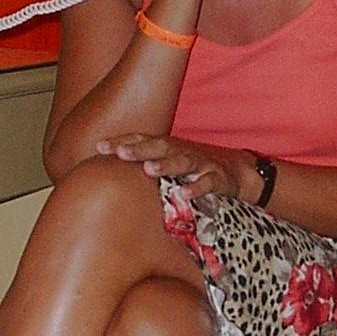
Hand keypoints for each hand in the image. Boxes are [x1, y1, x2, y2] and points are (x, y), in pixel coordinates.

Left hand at [97, 133, 255, 201]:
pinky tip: (184, 194)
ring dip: (165, 165)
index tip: (99, 147)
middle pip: (158, 147)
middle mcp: (181, 151)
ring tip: (149, 169)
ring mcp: (200, 163)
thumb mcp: (168, 163)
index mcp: (166, 147)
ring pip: (181, 162)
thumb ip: (144, 166)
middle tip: (120, 153)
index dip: (121, 142)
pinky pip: (207, 183)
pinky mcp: (217, 178)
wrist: (237, 172)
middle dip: (139, 149)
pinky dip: (196, 188)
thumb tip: (108, 176)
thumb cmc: (194, 169)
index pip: (141, 140)